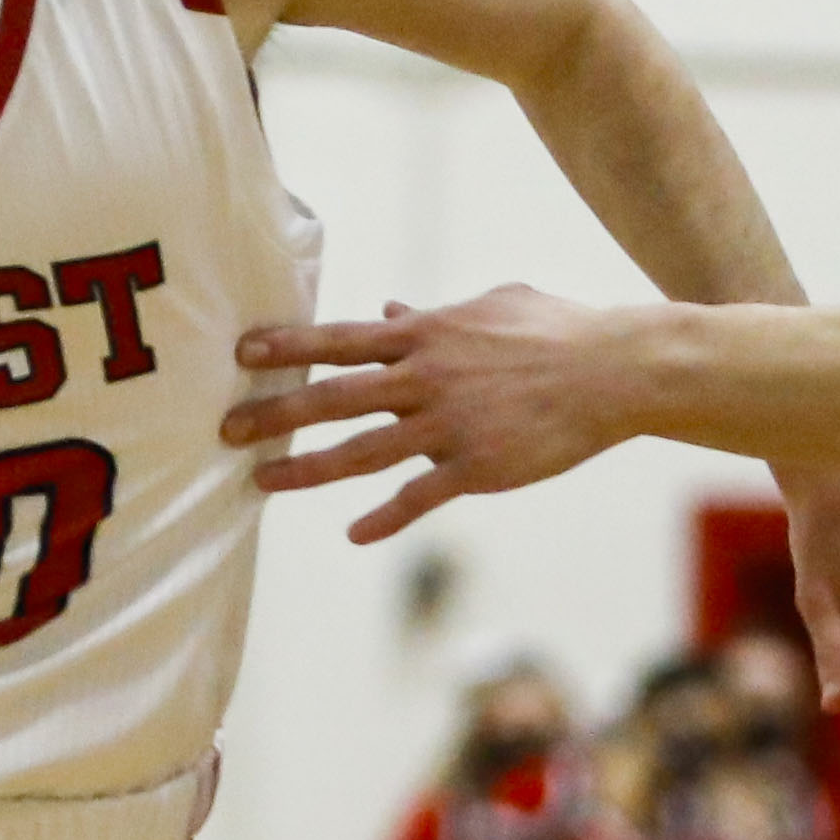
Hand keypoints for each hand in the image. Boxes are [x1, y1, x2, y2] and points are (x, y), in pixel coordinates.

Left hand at [223, 287, 629, 539]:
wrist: (613, 370)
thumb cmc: (556, 330)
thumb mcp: (491, 306)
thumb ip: (435, 312)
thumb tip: (391, 304)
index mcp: (426, 336)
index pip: (341, 340)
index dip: (288, 347)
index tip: (242, 354)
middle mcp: (426, 379)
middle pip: (333, 396)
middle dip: (274, 413)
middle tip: (226, 428)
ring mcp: (448, 425)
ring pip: (362, 451)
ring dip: (307, 469)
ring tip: (263, 481)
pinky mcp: (477, 467)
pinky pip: (419, 497)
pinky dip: (385, 518)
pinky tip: (355, 534)